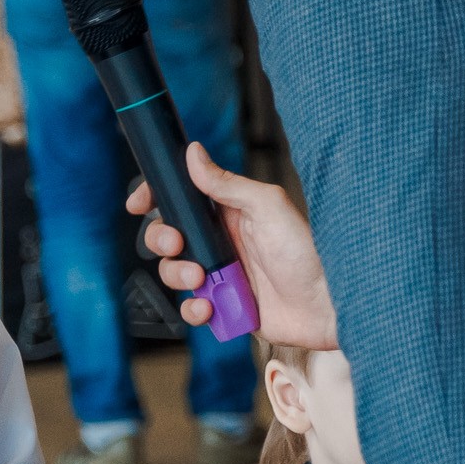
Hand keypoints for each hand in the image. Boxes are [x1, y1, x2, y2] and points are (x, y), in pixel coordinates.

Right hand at [126, 146, 336, 348]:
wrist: (325, 305)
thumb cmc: (307, 250)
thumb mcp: (267, 206)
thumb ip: (227, 183)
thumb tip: (194, 153)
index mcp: (228, 212)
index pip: (182, 199)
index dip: (156, 198)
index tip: (139, 203)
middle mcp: (221, 242)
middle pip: (168, 236)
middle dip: (161, 240)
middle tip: (176, 244)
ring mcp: (220, 275)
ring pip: (174, 273)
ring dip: (176, 275)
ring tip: (200, 279)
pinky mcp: (224, 306)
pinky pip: (192, 309)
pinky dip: (193, 310)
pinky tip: (208, 308)